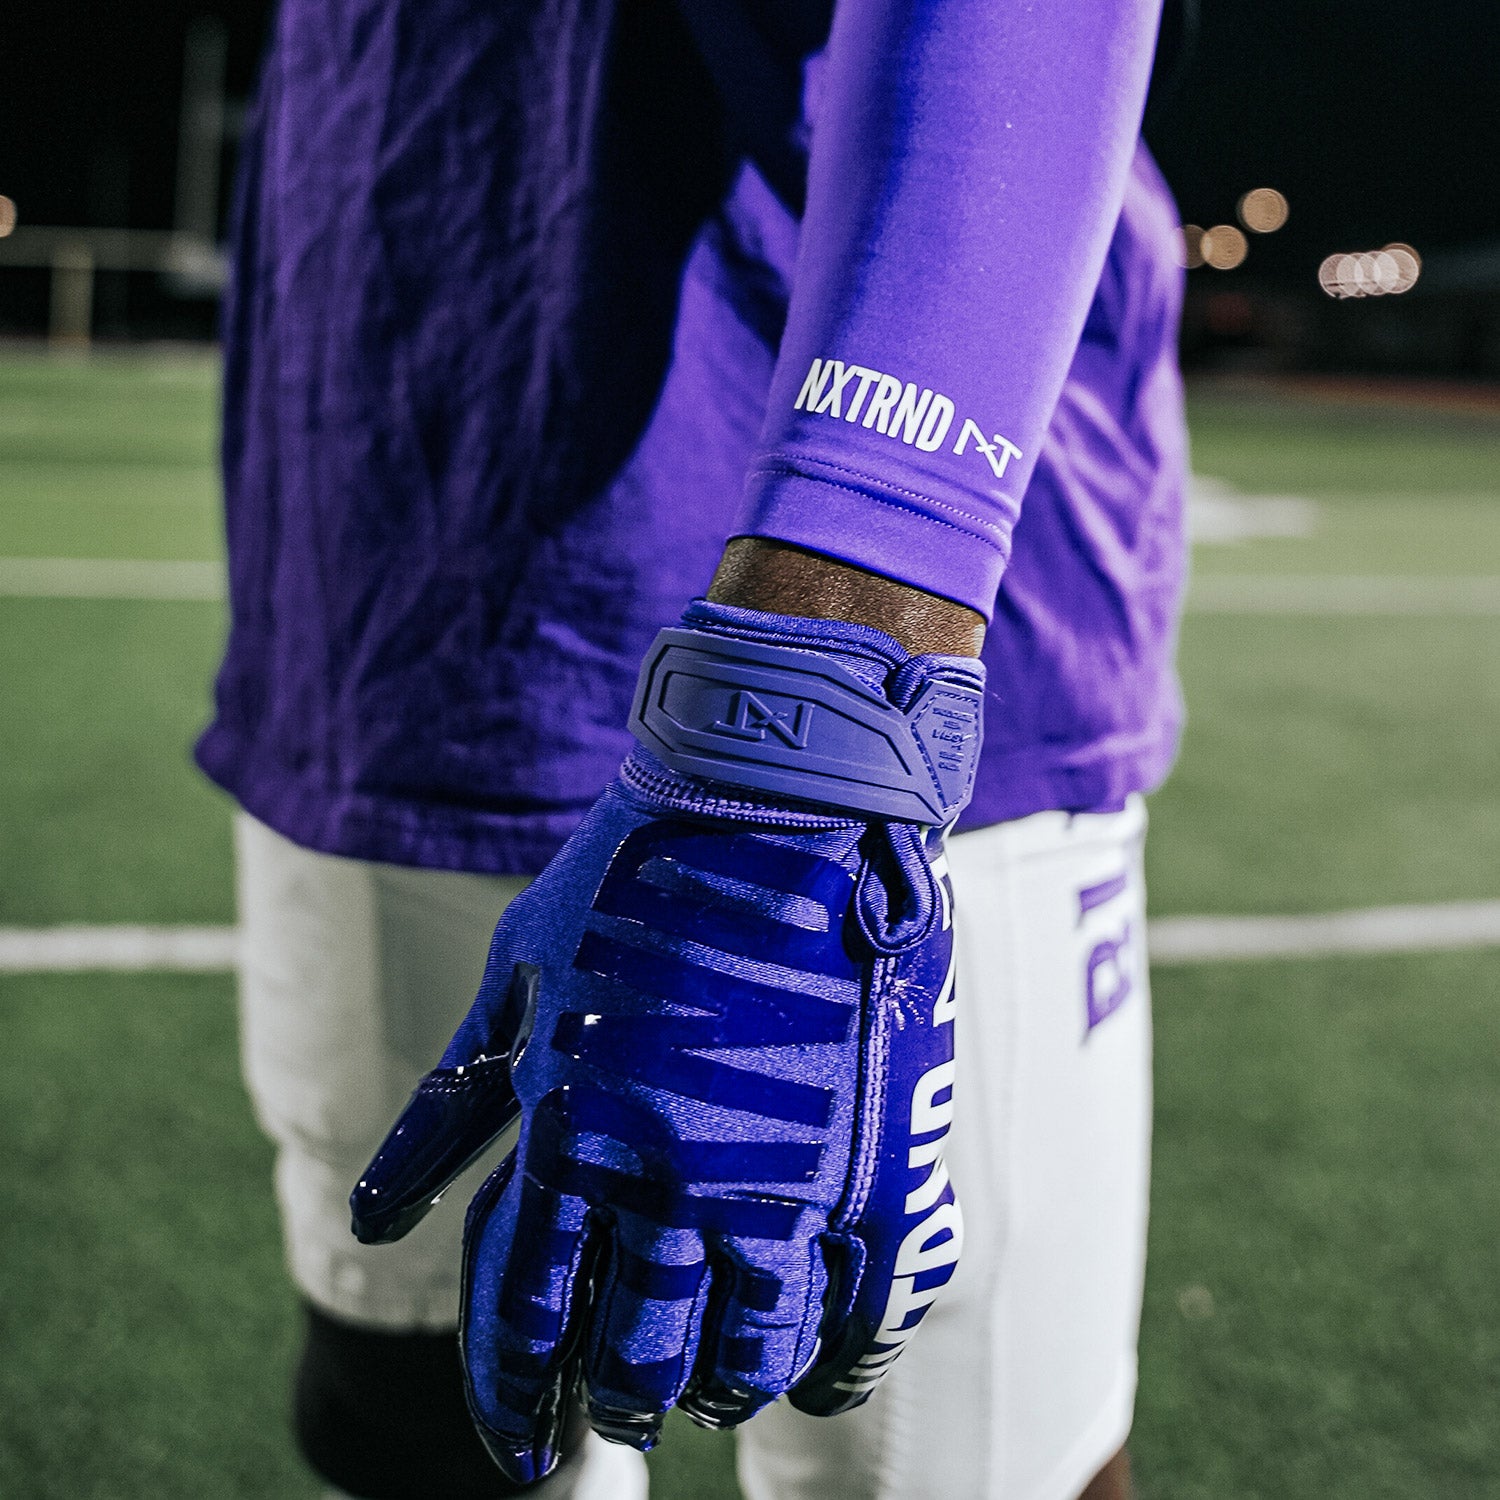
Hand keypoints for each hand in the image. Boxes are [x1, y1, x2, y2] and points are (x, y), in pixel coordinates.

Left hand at [350, 601, 981, 1482]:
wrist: (779, 794)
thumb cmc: (636, 873)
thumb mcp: (517, 977)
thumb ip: (450, 1110)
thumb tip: (375, 1219)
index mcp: (574, 1138)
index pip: (528, 1323)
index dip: (517, 1394)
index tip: (522, 1431)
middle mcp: (675, 1180)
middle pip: (640, 1356)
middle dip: (624, 1399)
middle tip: (628, 1404)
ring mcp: (787, 1177)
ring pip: (751, 1354)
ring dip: (723, 1390)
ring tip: (716, 1388)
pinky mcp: (880, 1160)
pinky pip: (866, 1313)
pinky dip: (837, 1366)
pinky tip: (818, 1372)